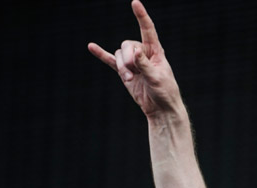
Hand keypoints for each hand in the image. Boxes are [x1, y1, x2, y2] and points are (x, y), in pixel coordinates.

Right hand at [88, 1, 182, 117]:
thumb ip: (146, 65)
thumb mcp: (158, 78)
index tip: (135, 3)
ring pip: (120, 54)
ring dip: (122, 67)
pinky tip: (91, 47)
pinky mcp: (125, 72)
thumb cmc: (165, 92)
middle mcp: (144, 53)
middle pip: (128, 44)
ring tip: (129, 79)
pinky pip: (111, 60)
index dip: (141, 16)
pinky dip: (102, 54)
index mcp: (156, 51)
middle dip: (128, 58)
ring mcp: (133, 62)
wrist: (160, 109)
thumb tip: (136, 52)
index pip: (148, 29)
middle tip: (134, 73)